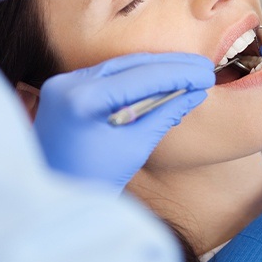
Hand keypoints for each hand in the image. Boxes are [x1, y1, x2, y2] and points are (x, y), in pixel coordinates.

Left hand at [34, 52, 214, 193]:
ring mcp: (64, 83)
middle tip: (204, 67)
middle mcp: (68, 83)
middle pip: (131, 64)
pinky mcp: (67, 88)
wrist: (54, 196)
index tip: (207, 74)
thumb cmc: (93, 181)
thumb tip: (196, 93)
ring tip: (189, 71)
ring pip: (121, 66)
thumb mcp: (135, 147)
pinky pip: (110, 76)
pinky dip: (138, 77)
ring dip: (157, 69)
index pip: (142, 77)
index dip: (180, 73)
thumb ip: (165, 114)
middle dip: (171, 65)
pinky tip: (163, 80)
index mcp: (83, 100)